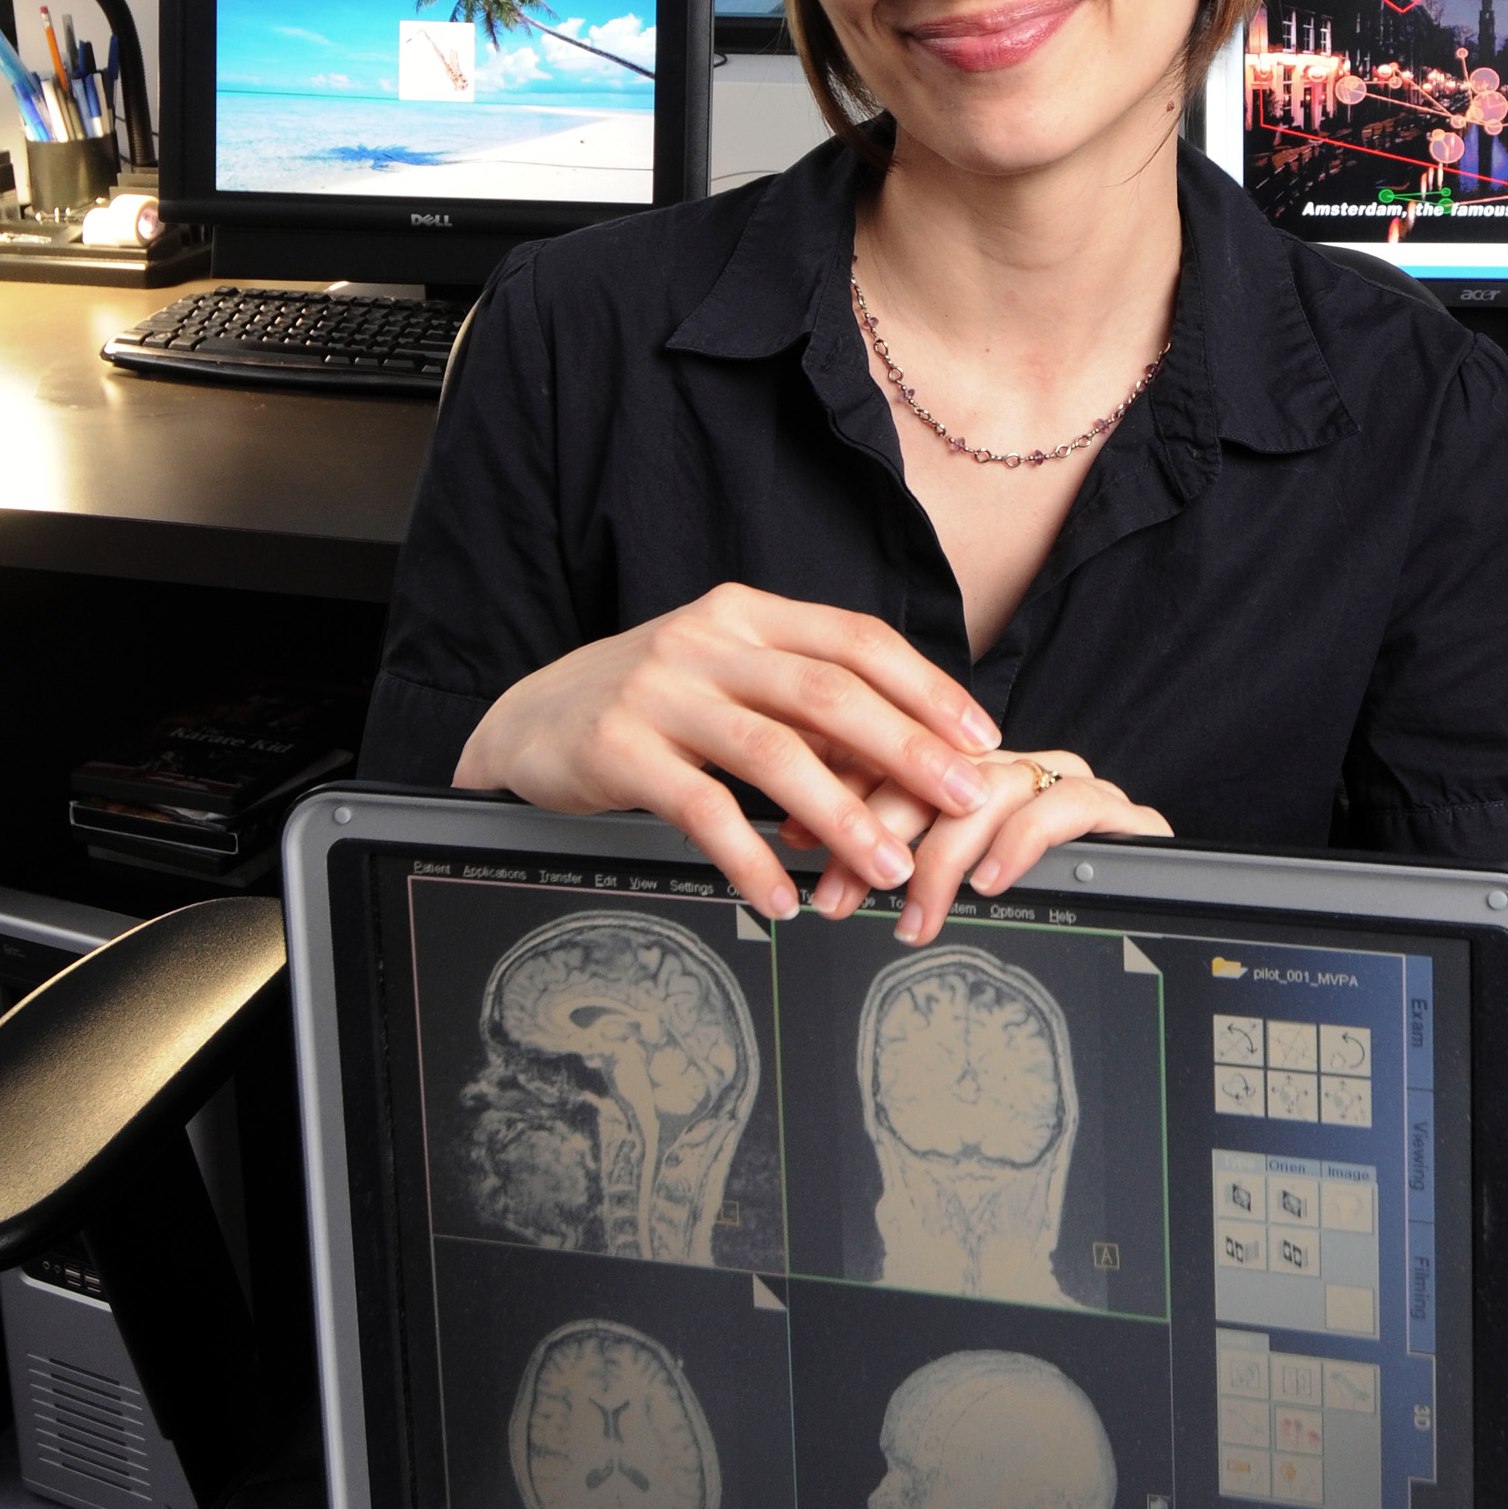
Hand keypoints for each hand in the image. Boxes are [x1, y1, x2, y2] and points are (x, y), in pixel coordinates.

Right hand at [452, 584, 1000, 921]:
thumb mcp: (724, 675)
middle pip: (826, 692)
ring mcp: (660, 692)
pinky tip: (781, 896)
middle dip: (906, 748)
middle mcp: (706, 640)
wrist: (529, 719)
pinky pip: (703, 808)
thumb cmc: (648, 701)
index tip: (979, 735)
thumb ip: (800, 699)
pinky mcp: (620, 749)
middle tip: (960, 798)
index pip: (853, 638)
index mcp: (745, 612)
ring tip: (888, 866)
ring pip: (773, 751)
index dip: (924, 686)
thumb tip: (906, 748)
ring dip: (842, 815)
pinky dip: (751, 857)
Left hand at [788, 749, 1171, 943]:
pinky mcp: (1119, 812)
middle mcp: (1018, 763)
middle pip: (936, 769)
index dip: (845, 795)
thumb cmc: (1039, 895)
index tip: (798, 842)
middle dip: (879, 833)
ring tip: (914, 915)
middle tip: (842, 894)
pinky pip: (1067, 806)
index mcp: (975, 767)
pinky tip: (990, 882)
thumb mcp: (944, 872)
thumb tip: (800, 840)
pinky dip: (1021, 843)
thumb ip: (884, 845)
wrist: (1149, 911)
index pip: (899, 755)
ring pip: (991, 788)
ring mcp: (1067, 783)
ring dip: (943, 857)